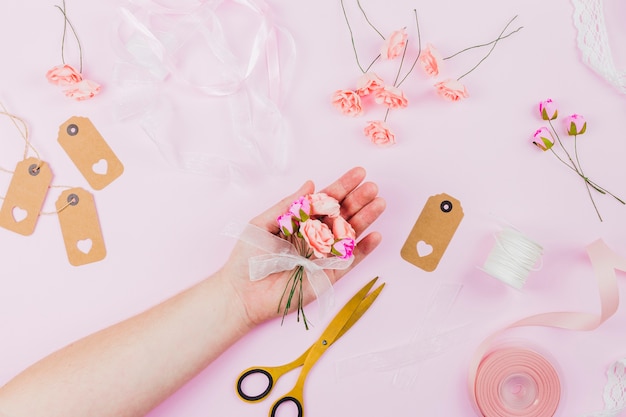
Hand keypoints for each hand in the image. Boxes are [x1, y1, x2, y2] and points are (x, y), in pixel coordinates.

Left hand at [219, 166, 385, 327]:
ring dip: (365, 219)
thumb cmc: (248, 258)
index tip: (359, 173)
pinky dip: (364, 248)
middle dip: (358, 200)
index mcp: (300, 222)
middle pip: (342, 215)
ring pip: (349, 234)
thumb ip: (288, 205)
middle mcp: (315, 237)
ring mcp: (323, 256)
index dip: (342, 187)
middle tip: (372, 187)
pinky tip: (375, 235)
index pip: (325, 201)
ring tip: (379, 203)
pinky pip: (350, 260)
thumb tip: (311, 184)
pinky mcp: (328, 276)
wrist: (243, 293)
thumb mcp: (263, 223)